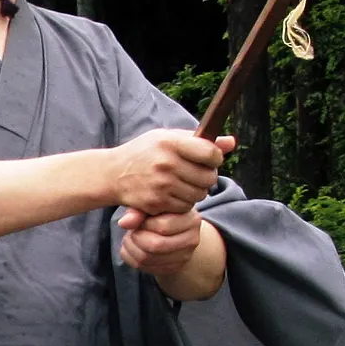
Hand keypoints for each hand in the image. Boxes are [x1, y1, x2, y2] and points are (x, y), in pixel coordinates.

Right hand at [105, 129, 231, 216]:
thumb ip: (200, 141)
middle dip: (207, 177)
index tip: (209, 158)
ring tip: (182, 183)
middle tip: (195, 174)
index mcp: (171, 142)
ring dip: (196, 191)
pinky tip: (172, 194)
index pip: (210, 153)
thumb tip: (232, 142)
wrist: (112, 173)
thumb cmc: (145, 152)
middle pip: (208, 177)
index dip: (215, 157)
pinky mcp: (156, 202)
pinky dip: (183, 202)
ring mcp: (161, 185)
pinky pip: (185, 207)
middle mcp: (166, 163)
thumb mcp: (168, 138)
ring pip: (199, 195)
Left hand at [116, 207, 205, 274]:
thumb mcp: (152, 207)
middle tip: (131, 231)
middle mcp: (192, 240)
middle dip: (136, 238)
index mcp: (191, 220)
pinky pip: (143, 267)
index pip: (163, 226)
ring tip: (130, 238)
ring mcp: (183, 257)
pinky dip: (130, 257)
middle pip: (156, 245)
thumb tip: (124, 223)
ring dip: (130, 247)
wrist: (173, 232)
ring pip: (147, 258)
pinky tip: (131, 248)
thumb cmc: (161, 214)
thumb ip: (139, 211)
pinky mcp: (172, 269)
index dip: (144, 224)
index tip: (139, 220)